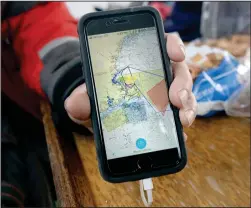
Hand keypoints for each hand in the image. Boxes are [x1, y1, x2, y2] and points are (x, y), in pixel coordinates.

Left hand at [64, 33, 196, 138]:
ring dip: (187, 105)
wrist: (102, 116)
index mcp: (140, 60)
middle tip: (176, 99)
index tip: (175, 54)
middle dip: (182, 83)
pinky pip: (181, 113)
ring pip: (185, 93)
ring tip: (181, 120)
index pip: (161, 43)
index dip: (172, 45)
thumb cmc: (99, 100)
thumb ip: (81, 100)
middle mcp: (157, 73)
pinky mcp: (168, 111)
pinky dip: (181, 123)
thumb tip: (76, 104)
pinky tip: (179, 133)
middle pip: (178, 70)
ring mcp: (165, 93)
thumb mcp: (88, 98)